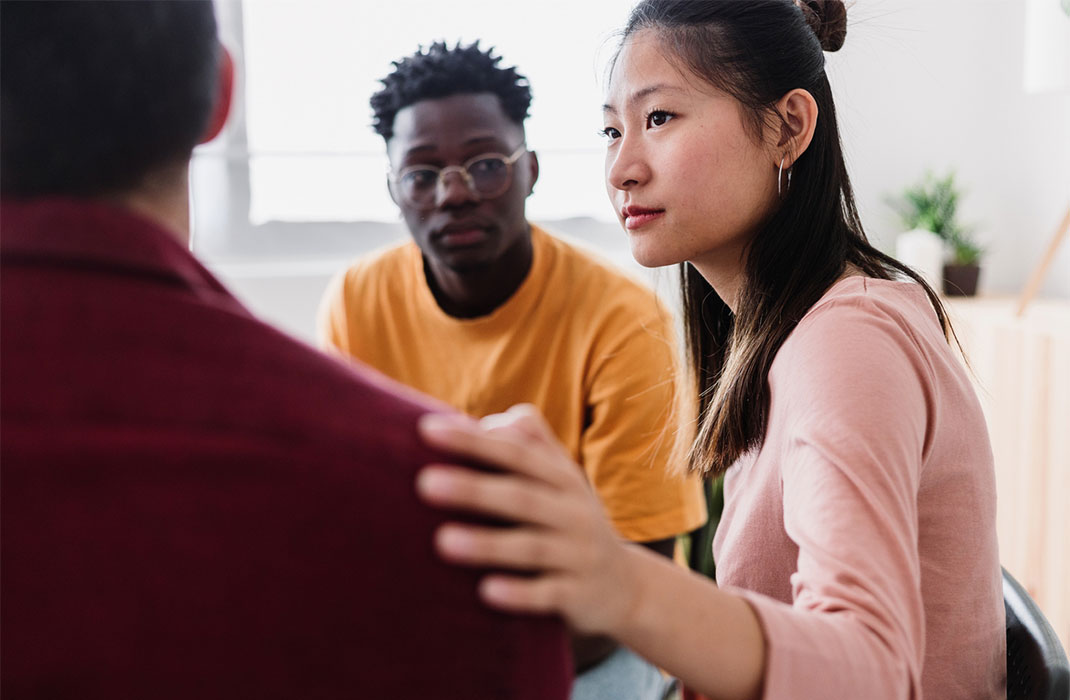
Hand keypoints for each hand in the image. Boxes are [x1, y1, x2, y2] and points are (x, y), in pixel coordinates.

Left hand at [416, 404, 641, 636]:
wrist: (624, 585)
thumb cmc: (570, 519)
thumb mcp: (560, 478)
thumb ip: (528, 443)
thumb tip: (483, 421)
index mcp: (562, 477)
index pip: (516, 452)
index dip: (473, 441)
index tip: (426, 430)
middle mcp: (573, 511)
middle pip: (521, 496)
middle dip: (474, 489)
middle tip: (424, 483)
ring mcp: (577, 554)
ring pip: (531, 547)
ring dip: (487, 544)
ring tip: (442, 541)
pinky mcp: (577, 595)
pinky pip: (548, 594)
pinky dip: (519, 593)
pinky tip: (486, 591)